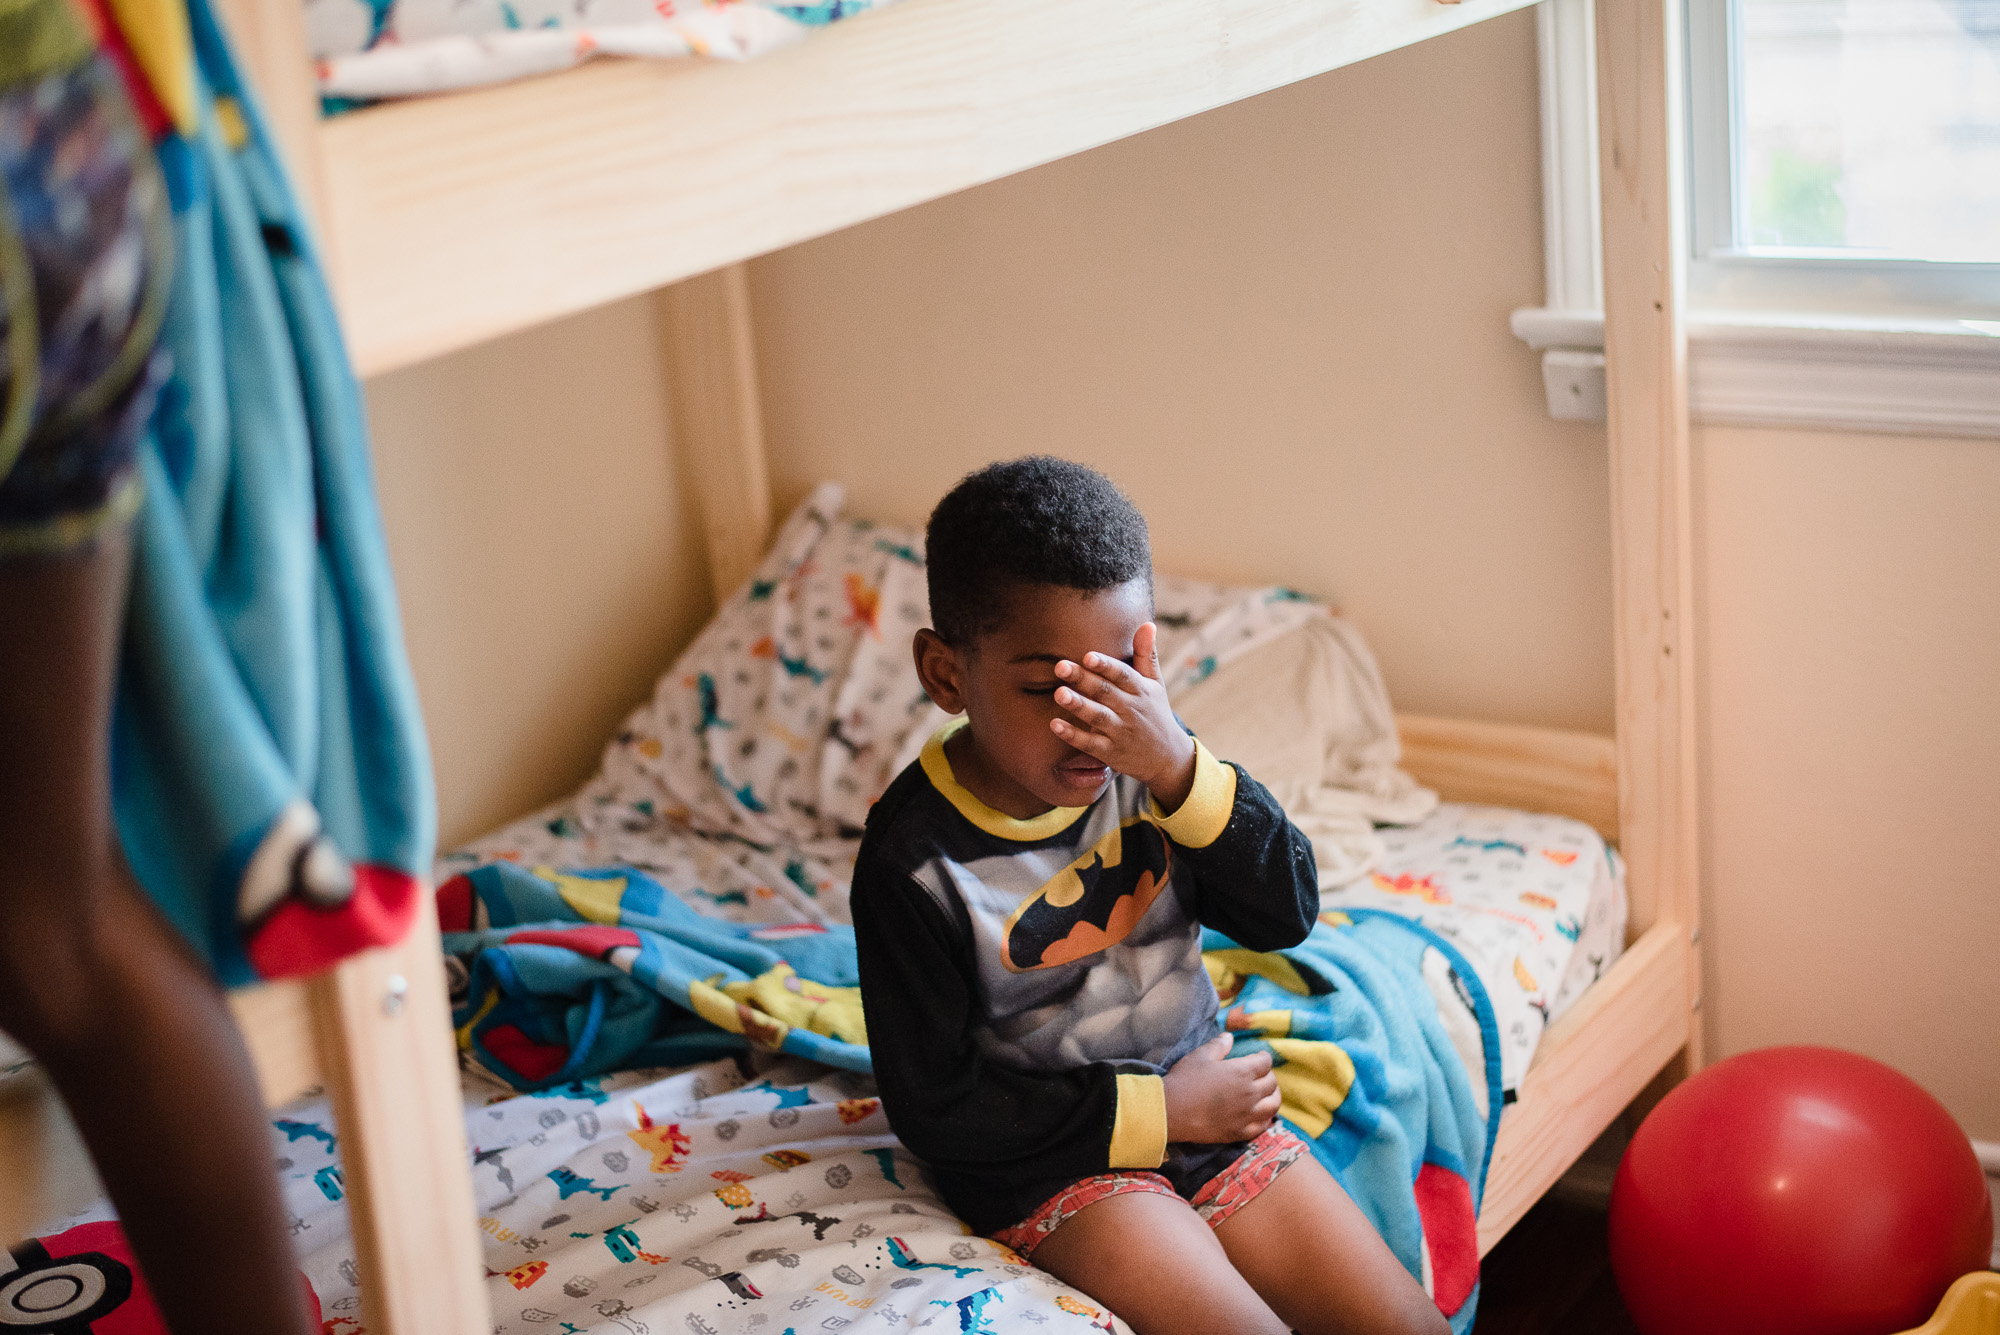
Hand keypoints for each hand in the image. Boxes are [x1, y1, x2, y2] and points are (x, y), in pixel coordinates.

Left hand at [1051, 623, 1196, 811]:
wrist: (1167, 758)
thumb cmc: (1156, 713)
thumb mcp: (1156, 684)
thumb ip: (1146, 655)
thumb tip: (1147, 624)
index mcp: (1141, 691)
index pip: (1123, 675)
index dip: (1106, 666)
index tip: (1088, 656)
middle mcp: (1131, 710)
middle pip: (1106, 692)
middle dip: (1083, 679)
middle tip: (1060, 666)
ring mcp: (1121, 732)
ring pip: (1098, 717)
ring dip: (1078, 705)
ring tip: (1058, 693)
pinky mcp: (1111, 752)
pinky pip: (1090, 744)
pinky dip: (1073, 735)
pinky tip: (1055, 725)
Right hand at [1162, 1033, 1280, 1143]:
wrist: (1170, 1112)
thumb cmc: (1185, 1080)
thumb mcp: (1200, 1056)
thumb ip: (1218, 1045)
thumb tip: (1230, 1037)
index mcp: (1242, 1072)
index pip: (1265, 1062)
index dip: (1263, 1057)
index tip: (1258, 1057)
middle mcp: (1249, 1093)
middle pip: (1272, 1083)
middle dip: (1268, 1076)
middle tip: (1260, 1075)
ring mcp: (1246, 1115)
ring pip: (1273, 1105)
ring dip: (1273, 1097)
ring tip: (1266, 1094)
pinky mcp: (1239, 1132)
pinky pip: (1262, 1126)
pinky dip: (1265, 1119)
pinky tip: (1260, 1115)